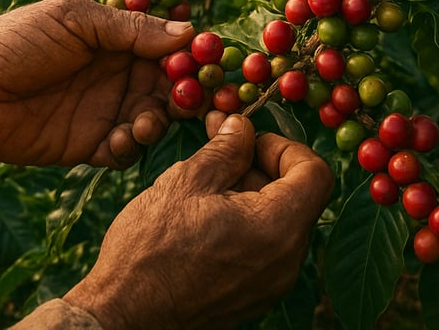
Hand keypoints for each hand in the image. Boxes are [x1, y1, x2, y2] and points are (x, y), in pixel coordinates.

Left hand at [0, 0, 194, 167]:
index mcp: (116, 40)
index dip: (191, 56)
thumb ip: (130, 28)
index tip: (207, 63)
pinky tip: (116, 141)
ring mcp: (104, 112)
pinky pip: (124, 152)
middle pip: (169, 88)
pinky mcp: (88, 146)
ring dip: (156, 122)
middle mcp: (117, 75)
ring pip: (153, 120)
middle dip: (184, 95)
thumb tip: (188, 32)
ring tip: (139, 123)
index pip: (168, 47)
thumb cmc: (15, 40)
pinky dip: (129, 148)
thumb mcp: (75, 20)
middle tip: (187, 102)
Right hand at [62, 111, 334, 329]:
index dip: (285, 147)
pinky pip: (264, 249)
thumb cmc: (150, 249)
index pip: (315, 173)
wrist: (123, 315)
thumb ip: (225, 149)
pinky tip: (203, 219)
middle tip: (219, 153)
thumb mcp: (186, 182)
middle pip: (296, 197)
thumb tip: (242, 126)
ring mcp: (271, 284)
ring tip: (203, 187)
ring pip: (278, 222)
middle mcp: (286, 261)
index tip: (249, 143)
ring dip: (249, 195)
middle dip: (260, 167)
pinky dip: (244, 224)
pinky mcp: (253, 297)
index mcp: (277, 228)